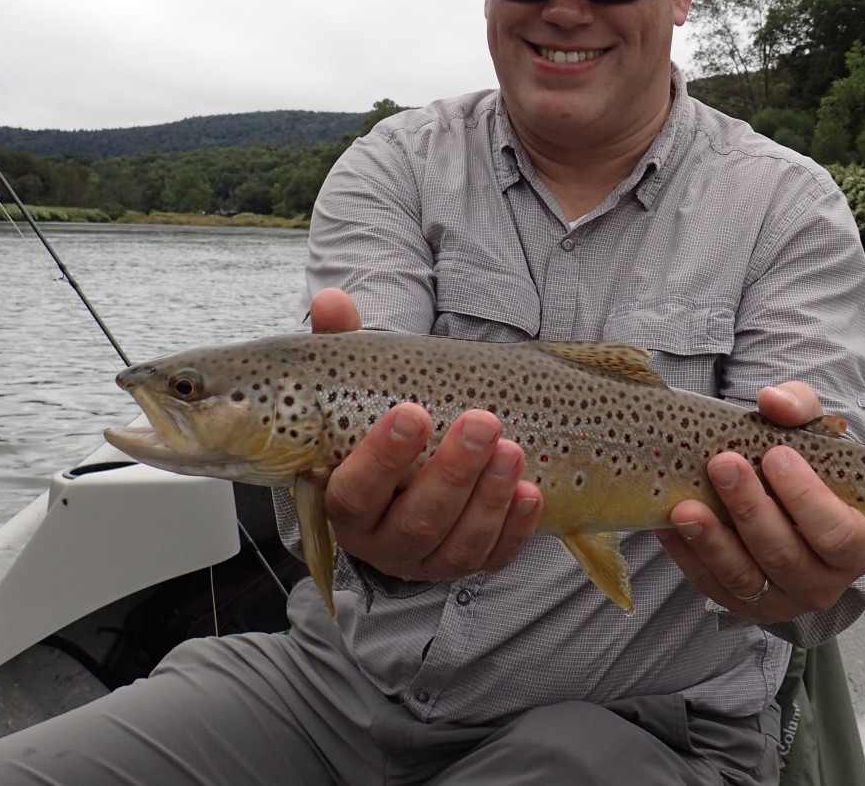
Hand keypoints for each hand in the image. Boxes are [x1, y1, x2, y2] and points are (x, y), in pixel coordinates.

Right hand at [308, 288, 541, 580]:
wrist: (411, 471)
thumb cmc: (381, 421)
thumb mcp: (360, 386)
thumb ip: (341, 346)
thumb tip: (331, 301)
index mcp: (344, 501)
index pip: (353, 493)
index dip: (381, 458)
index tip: (412, 411)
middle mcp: (382, 540)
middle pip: (415, 523)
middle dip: (452, 474)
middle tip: (482, 422)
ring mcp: (429, 559)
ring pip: (458, 545)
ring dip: (489, 497)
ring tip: (512, 446)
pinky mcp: (470, 564)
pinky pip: (496, 556)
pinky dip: (515, 527)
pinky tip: (533, 490)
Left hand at [655, 381, 864, 622]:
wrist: (785, 498)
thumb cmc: (805, 467)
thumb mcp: (810, 431)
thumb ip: (799, 408)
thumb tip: (773, 400)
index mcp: (855, 545)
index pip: (837, 534)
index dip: (806, 498)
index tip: (776, 455)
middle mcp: (822, 582)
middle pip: (785, 556)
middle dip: (750, 510)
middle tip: (723, 464)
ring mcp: (780, 600)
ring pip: (744, 578)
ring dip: (712, 541)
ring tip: (686, 505)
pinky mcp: (741, 604)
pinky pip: (709, 584)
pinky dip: (686, 554)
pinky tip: (668, 522)